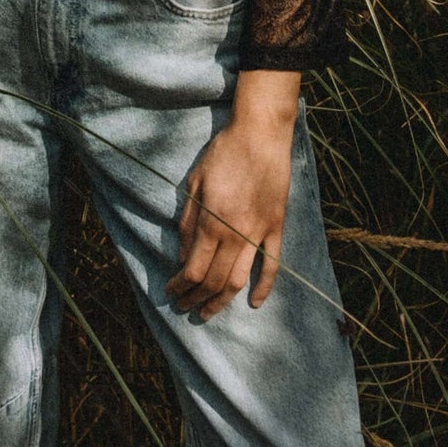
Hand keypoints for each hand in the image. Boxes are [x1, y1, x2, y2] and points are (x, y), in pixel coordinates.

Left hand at [166, 71, 299, 318]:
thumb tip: (182, 256)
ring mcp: (259, 232)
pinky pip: (272, 264)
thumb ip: (187, 221)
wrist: (261, 134)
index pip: (193, 269)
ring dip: (222, 301)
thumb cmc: (223, 153)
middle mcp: (235, 233)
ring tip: (208, 312)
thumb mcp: (194, 181)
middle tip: (185, 307)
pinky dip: (264, 287)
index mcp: (211, 221)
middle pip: (214, 280)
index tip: (170, 291)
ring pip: (240, 280)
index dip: (179, 286)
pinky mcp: (276, 227)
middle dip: (195, 298)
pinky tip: (254, 303)